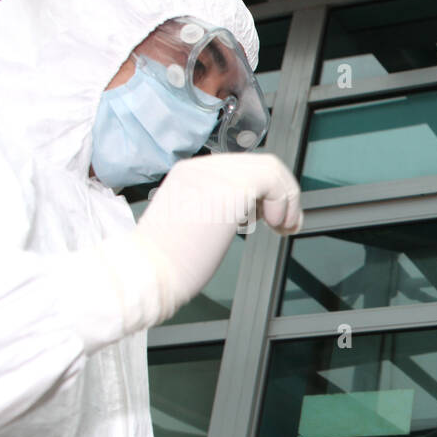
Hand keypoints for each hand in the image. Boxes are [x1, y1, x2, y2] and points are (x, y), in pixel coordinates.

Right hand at [57, 153, 303, 351]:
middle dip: (283, 194)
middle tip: (287, 224)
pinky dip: (284, 204)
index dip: (267, 192)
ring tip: (283, 227)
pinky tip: (276, 226)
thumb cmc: (169, 261)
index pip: (243, 167)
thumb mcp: (198, 222)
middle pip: (261, 163)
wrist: (148, 272)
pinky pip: (273, 182)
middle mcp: (203, 167)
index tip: (276, 218)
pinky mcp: (229, 189)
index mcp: (192, 173)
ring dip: (287, 199)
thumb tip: (255, 208)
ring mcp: (215, 175)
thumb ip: (221, 207)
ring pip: (272, 168)